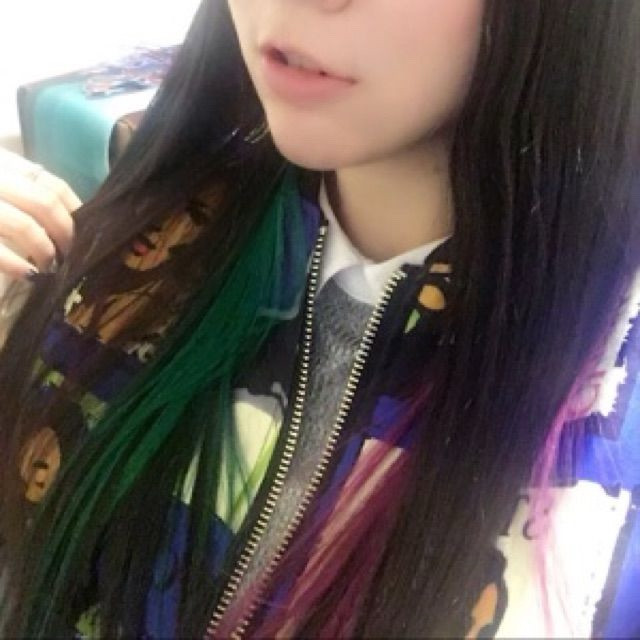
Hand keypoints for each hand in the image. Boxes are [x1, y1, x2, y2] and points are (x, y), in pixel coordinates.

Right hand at [0, 148, 80, 278]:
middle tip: (72, 255)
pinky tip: (26, 273)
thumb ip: (21, 186)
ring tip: (48, 266)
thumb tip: (69, 214)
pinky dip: (14, 263)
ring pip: (23, 225)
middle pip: (44, 203)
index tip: (86, 231)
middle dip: (66, 233)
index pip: (52, 183)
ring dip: (44, 250)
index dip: (75, 210)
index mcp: (1, 162)